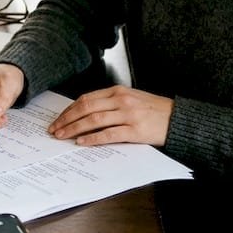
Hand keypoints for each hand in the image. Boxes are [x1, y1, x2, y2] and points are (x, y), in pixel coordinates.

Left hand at [47, 85, 172, 145]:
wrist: (178, 119)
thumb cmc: (154, 111)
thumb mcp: (131, 99)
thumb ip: (111, 102)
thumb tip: (85, 112)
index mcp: (118, 91)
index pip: (86, 98)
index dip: (69, 109)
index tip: (58, 119)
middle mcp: (122, 100)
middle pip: (86, 107)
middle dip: (67, 119)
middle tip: (54, 129)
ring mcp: (128, 114)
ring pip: (94, 120)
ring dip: (75, 128)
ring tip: (63, 136)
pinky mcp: (135, 130)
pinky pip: (109, 134)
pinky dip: (93, 138)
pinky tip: (82, 142)